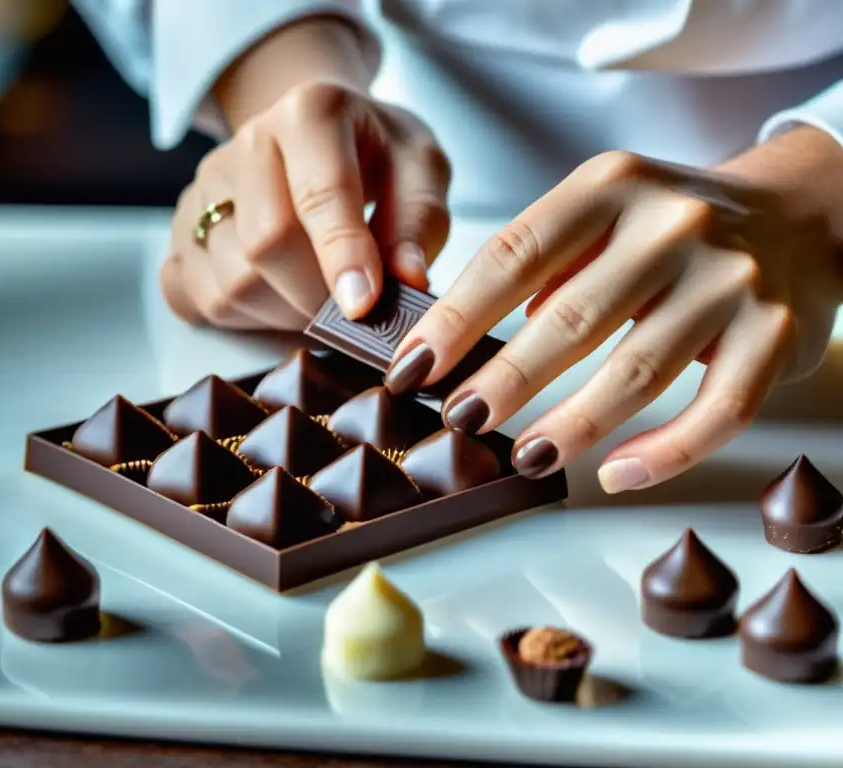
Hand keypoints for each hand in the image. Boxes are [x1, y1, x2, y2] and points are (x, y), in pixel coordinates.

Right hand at [161, 82, 450, 329]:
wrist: (320, 135)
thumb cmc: (375, 154)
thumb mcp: (421, 168)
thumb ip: (420, 222)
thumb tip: (407, 281)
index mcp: (310, 114)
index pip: (319, 194)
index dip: (342, 257)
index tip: (362, 306)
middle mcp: (246, 145)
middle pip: (264, 244)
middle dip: (315, 296)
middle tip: (351, 311)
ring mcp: (204, 189)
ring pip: (229, 282)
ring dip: (282, 314)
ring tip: (319, 299)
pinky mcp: (181, 232)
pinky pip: (194, 297)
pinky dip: (238, 317)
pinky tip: (275, 299)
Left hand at [384, 127, 842, 492]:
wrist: (803, 211)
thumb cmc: (675, 224)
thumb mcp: (604, 210)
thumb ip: (542, 259)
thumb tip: (463, 336)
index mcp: (611, 187)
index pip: (514, 255)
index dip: (455, 318)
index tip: (412, 366)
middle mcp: (672, 226)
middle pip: (569, 319)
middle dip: (502, 379)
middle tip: (458, 421)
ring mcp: (729, 281)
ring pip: (637, 371)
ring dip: (572, 425)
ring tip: (525, 456)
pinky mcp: (776, 333)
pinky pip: (717, 410)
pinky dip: (664, 452)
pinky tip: (617, 474)